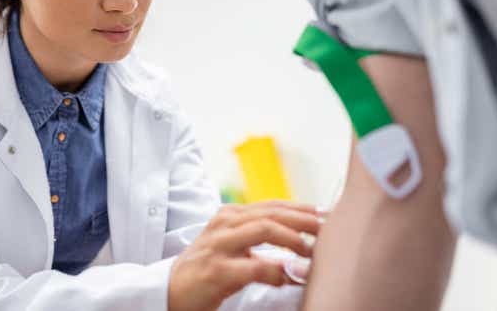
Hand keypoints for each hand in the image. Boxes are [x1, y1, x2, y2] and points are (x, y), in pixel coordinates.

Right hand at [168, 201, 322, 310]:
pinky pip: (253, 267)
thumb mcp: (232, 245)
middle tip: (327, 230)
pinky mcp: (217, 270)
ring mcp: (219, 245)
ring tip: (311, 251)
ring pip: (263, 230)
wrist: (170, 290)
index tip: (326, 215)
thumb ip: (259, 238)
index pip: (272, 205)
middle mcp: (225, 224)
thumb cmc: (207, 267)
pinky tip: (289, 277)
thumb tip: (299, 239)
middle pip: (271, 213)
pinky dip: (275, 270)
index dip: (301, 209)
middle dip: (303, 221)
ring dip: (293, 239)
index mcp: (230, 215)